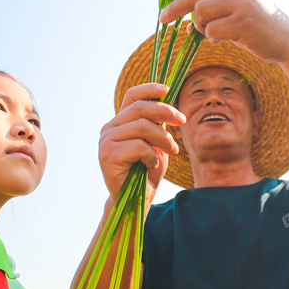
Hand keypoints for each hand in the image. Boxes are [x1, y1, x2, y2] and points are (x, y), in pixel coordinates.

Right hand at [99, 83, 185, 201]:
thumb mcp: (156, 143)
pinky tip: (152, 164)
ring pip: (142, 126)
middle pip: (140, 108)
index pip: (131, 96)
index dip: (149, 89)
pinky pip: (139, 146)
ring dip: (163, 138)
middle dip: (165, 111)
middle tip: (182, 121)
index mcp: (120, 122)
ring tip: (172, 150)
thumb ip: (157, 125)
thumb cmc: (147, 171)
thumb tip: (168, 106)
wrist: (135, 200)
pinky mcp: (107, 155)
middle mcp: (109, 128)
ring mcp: (106, 141)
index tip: (168, 89)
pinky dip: (152, 155)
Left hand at [159, 0, 288, 63]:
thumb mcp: (239, 14)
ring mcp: (241, 5)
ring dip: (199, 26)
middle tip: (162, 20)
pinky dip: (212, 38)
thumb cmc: (261, 30)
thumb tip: (187, 26)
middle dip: (176, 8)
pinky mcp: (243, 22)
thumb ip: (216, 14)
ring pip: (201, 11)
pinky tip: (225, 40)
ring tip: (212, 34)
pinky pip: (212, 30)